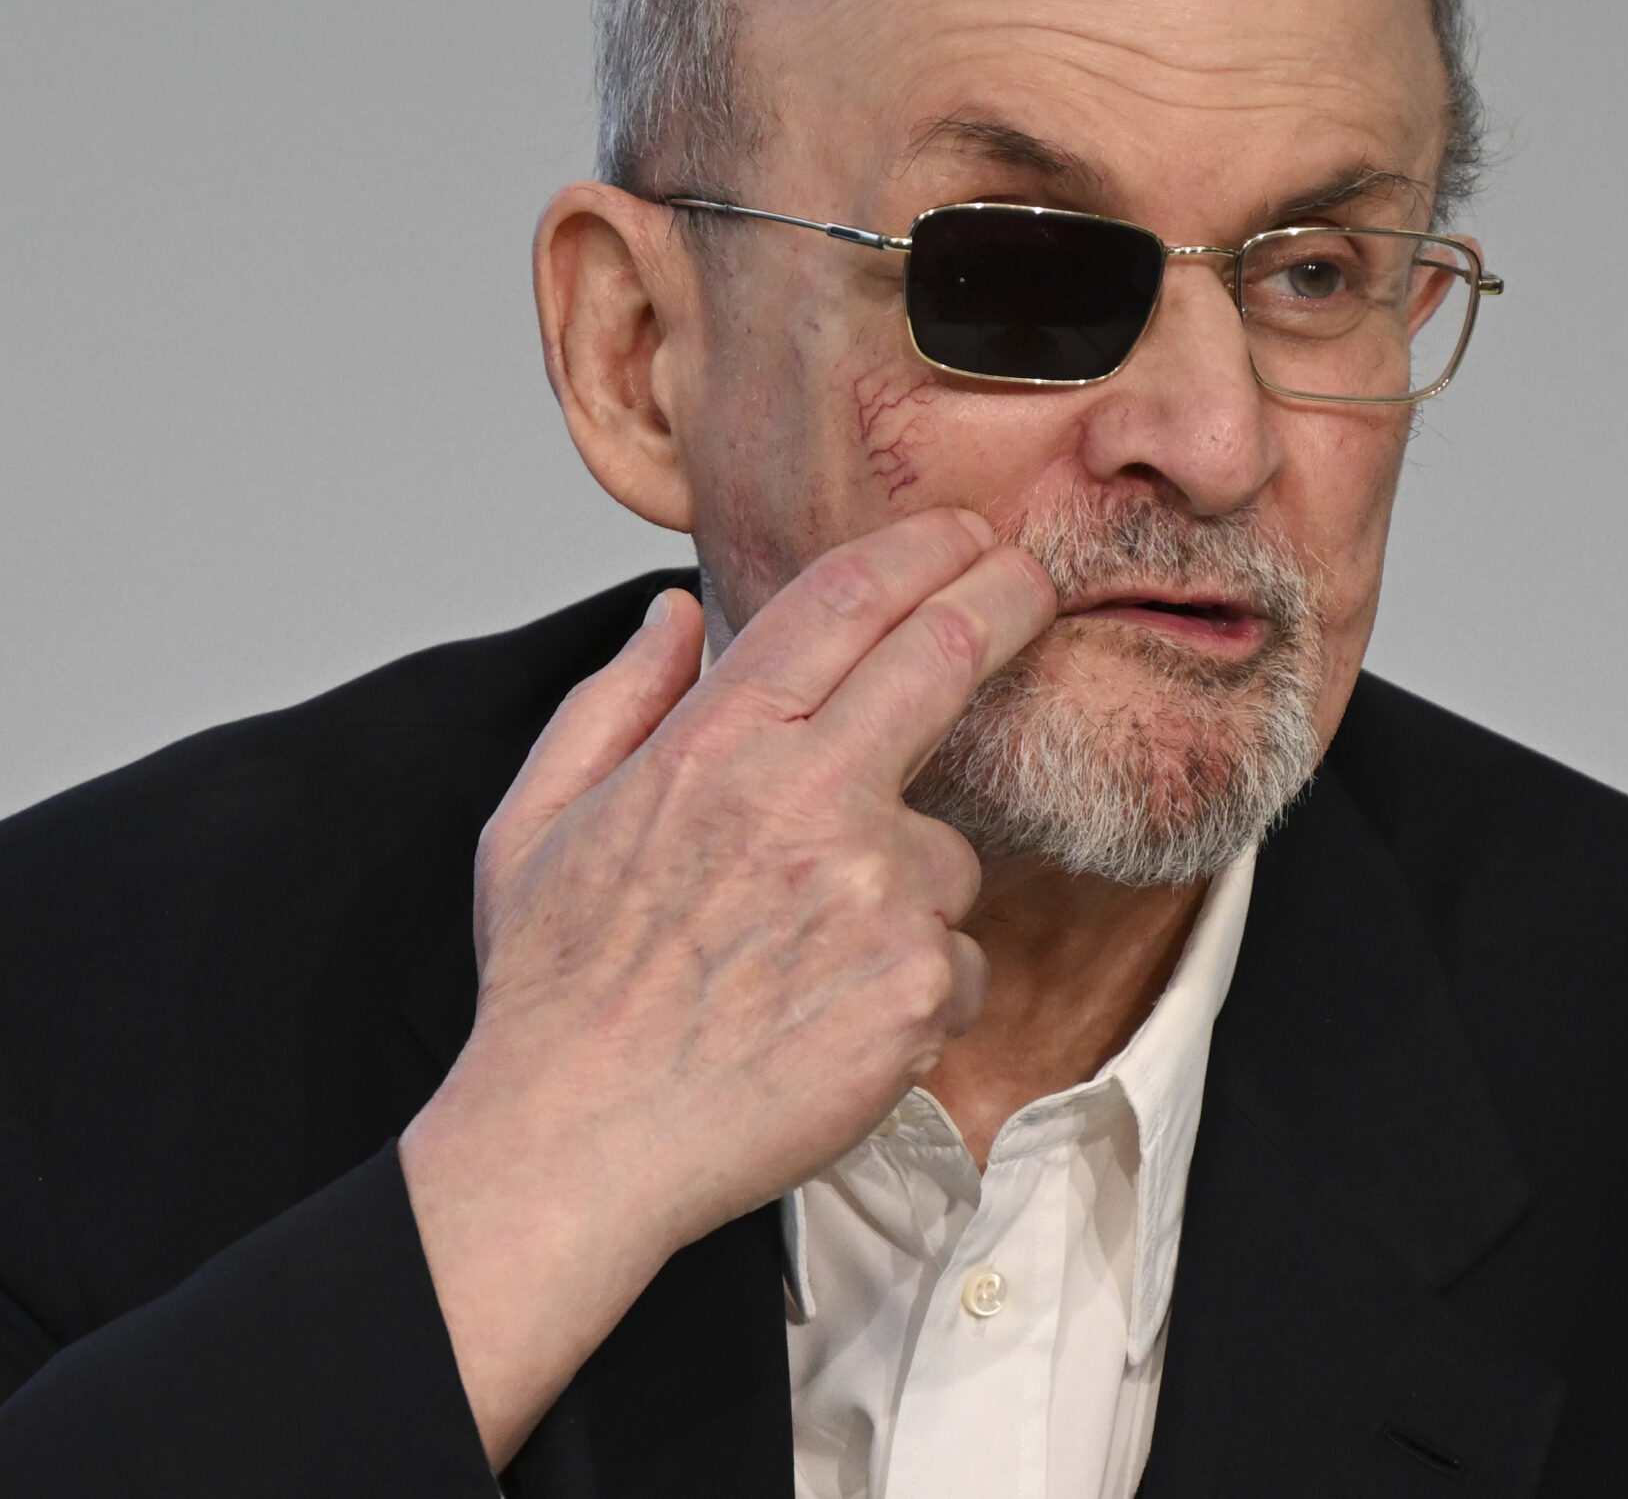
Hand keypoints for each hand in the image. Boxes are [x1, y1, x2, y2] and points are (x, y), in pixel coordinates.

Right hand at [397, 508, 1054, 1466]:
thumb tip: (670, 612)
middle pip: (945, 654)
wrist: (576, 1152)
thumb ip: (611, 702)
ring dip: (906, 894)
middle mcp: (804, 798)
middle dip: (1006, 598)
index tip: (965, 533)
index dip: (922, 550)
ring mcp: (872, 889)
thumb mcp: (534, 823)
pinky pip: (958, 959)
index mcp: (713, 747)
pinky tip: (831, 1027)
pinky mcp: (917, 982)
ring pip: (948, 853)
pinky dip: (915, 990)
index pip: (843, 601)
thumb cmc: (555, 997)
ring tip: (803, 969)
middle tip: (1035, 580)